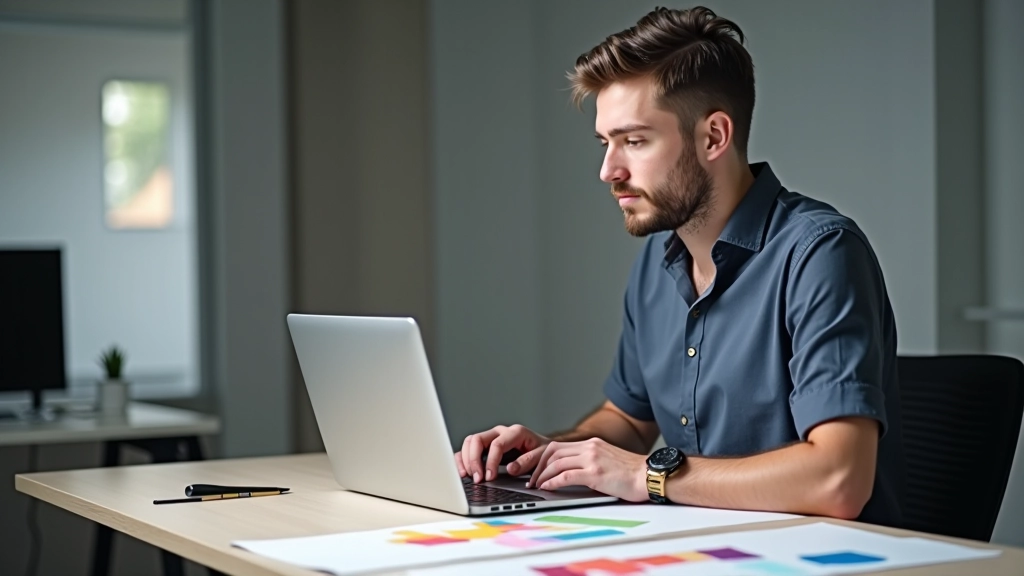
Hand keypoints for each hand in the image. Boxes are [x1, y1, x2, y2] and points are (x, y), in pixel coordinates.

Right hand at [454, 424, 549, 482]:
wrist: (546, 450)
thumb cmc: (544, 452)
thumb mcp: (542, 456)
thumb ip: (528, 461)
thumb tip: (510, 468)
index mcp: (515, 432)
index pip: (497, 444)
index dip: (491, 462)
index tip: (489, 477)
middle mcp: (501, 432)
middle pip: (478, 440)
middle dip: (474, 460)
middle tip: (477, 479)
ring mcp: (492, 437)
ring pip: (470, 442)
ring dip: (466, 460)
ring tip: (469, 476)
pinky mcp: (486, 446)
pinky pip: (469, 449)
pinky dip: (463, 459)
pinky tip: (464, 472)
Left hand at [528, 437, 648, 501]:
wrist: (650, 476)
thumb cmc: (632, 473)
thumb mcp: (607, 460)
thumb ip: (589, 461)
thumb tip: (569, 473)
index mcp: (591, 444)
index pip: (556, 446)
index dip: (539, 456)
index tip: (531, 467)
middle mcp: (590, 447)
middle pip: (552, 451)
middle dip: (535, 464)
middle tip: (528, 477)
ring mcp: (592, 458)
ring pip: (556, 462)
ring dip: (542, 475)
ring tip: (535, 485)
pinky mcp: (595, 472)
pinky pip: (566, 475)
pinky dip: (553, 482)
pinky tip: (547, 488)